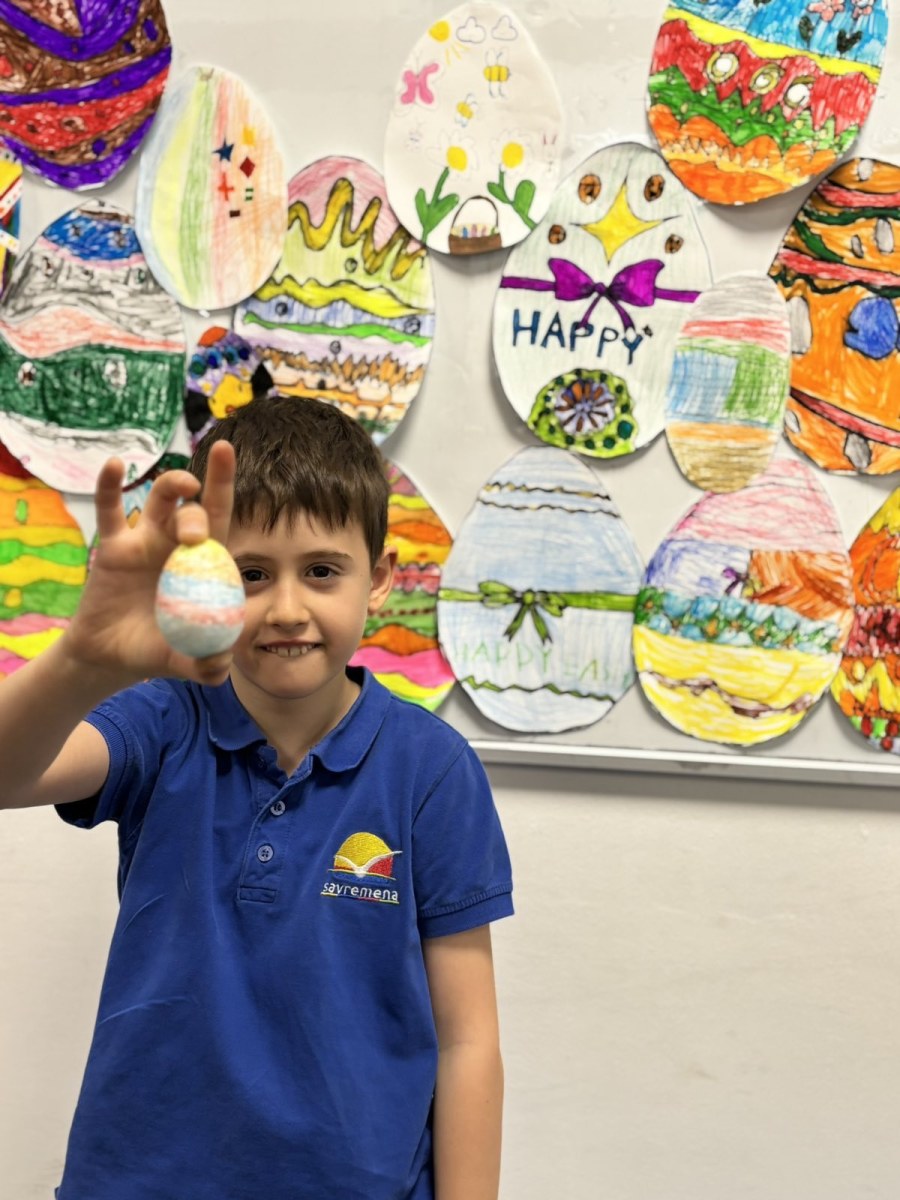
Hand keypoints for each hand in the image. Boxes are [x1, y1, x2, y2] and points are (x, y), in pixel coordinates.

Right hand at [63, 441, 237, 687]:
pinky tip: (117, 465)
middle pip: (193, 511)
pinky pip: (111, 510)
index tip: (227, 451)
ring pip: (159, 503)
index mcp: (203, 563)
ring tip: (183, 486)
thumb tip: (220, 662)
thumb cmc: (158, 651)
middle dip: (198, 513)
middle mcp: (176, 544)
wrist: (112, 660)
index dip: (224, 484)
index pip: (221, 517)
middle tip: (194, 536)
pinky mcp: (112, 548)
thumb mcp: (189, 663)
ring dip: (171, 488)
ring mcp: (144, 541)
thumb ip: (209, 664)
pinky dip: (111, 486)